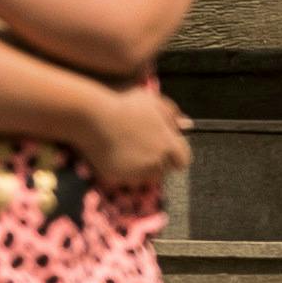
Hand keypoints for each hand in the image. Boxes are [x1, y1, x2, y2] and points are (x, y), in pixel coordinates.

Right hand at [69, 81, 188, 195]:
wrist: (94, 118)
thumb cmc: (126, 106)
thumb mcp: (155, 102)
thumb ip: (173, 115)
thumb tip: (187, 125)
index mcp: (168, 145)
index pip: (183, 161)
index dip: (176, 156)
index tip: (166, 149)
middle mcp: (155, 162)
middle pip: (164, 171)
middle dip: (158, 163)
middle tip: (144, 149)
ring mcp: (135, 173)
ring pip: (145, 178)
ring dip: (141, 171)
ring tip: (130, 153)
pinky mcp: (116, 178)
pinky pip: (125, 180)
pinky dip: (124, 173)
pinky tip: (117, 158)